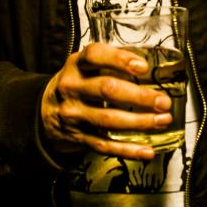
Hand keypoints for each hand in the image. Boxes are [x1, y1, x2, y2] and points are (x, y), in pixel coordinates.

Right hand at [40, 42, 172, 160]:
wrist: (43, 111)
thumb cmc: (76, 84)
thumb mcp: (83, 65)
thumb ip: (110, 62)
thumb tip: (149, 65)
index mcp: (76, 65)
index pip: (95, 56)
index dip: (120, 60)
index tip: (143, 68)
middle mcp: (72, 88)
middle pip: (106, 89)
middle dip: (139, 97)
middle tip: (163, 101)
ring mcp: (73, 115)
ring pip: (108, 120)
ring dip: (140, 122)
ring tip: (163, 120)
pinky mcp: (78, 137)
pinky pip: (105, 146)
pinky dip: (128, 150)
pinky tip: (147, 151)